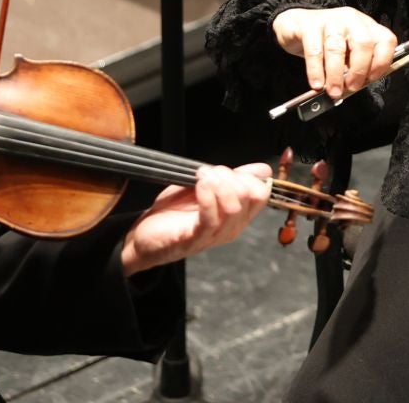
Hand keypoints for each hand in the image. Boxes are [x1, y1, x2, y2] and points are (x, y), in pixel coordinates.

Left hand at [119, 162, 270, 275]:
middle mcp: (232, 227)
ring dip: (217, 183)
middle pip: (250, 197)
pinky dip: (206, 197)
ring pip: (233, 207)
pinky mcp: (196, 239)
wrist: (145, 237)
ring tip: (201, 176)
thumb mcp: (208, 189)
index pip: (262, 193)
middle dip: (230, 175)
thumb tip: (262, 170)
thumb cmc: (175, 213)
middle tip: (209, 171)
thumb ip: (233, 179)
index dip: (248, 175)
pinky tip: (199, 185)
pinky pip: (210, 219)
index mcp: (239, 215)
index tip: (225, 169)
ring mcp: (215, 236)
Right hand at [272, 6, 395, 99]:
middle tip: (351, 88)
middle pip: (364, 43)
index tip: (371, 80)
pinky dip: (316, 70)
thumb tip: (355, 88)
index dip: (382, 62)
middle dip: (359, 70)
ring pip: (337, 48)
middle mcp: (352, 20)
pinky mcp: (309, 25)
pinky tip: (316, 84)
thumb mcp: (346, 54)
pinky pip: (314, 50)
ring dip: (335, 75)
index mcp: (366, 27)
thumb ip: (354, 68)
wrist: (294, 27)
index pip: (386, 40)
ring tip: (333, 91)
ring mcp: (330, 20)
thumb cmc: (325, 44)